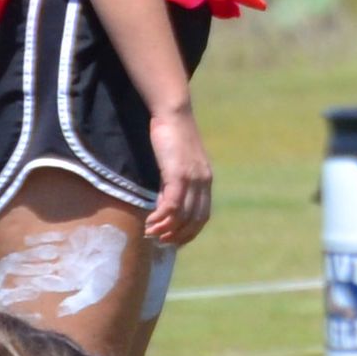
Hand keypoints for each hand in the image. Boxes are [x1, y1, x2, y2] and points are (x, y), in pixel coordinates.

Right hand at [146, 108, 212, 245]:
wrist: (174, 114)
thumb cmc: (172, 138)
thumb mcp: (175, 166)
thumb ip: (172, 187)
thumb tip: (164, 209)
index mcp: (205, 181)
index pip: (202, 216)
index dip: (189, 232)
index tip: (174, 241)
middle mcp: (203, 182)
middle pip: (193, 220)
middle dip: (177, 235)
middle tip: (160, 242)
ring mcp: (192, 178)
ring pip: (182, 214)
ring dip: (166, 228)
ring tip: (151, 233)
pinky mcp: (179, 173)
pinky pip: (172, 204)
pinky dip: (161, 217)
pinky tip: (150, 222)